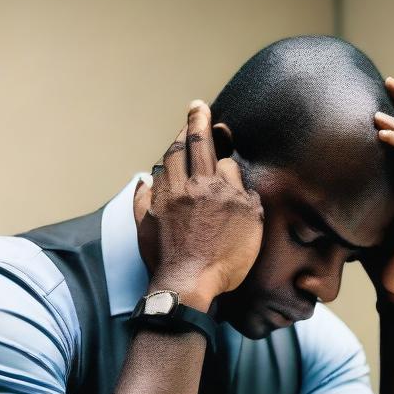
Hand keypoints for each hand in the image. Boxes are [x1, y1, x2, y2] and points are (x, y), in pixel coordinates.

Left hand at [148, 100, 263, 310]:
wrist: (188, 283)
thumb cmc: (225, 258)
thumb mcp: (251, 222)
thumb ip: (242, 191)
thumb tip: (229, 170)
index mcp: (210, 184)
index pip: (211, 148)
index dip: (215, 132)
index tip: (216, 122)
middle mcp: (183, 187)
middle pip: (185, 146)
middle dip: (192, 124)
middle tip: (195, 109)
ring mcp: (162, 203)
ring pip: (164, 166)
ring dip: (171, 151)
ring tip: (176, 143)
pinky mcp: (146, 221)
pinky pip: (142, 195)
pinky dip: (145, 184)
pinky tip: (145, 180)